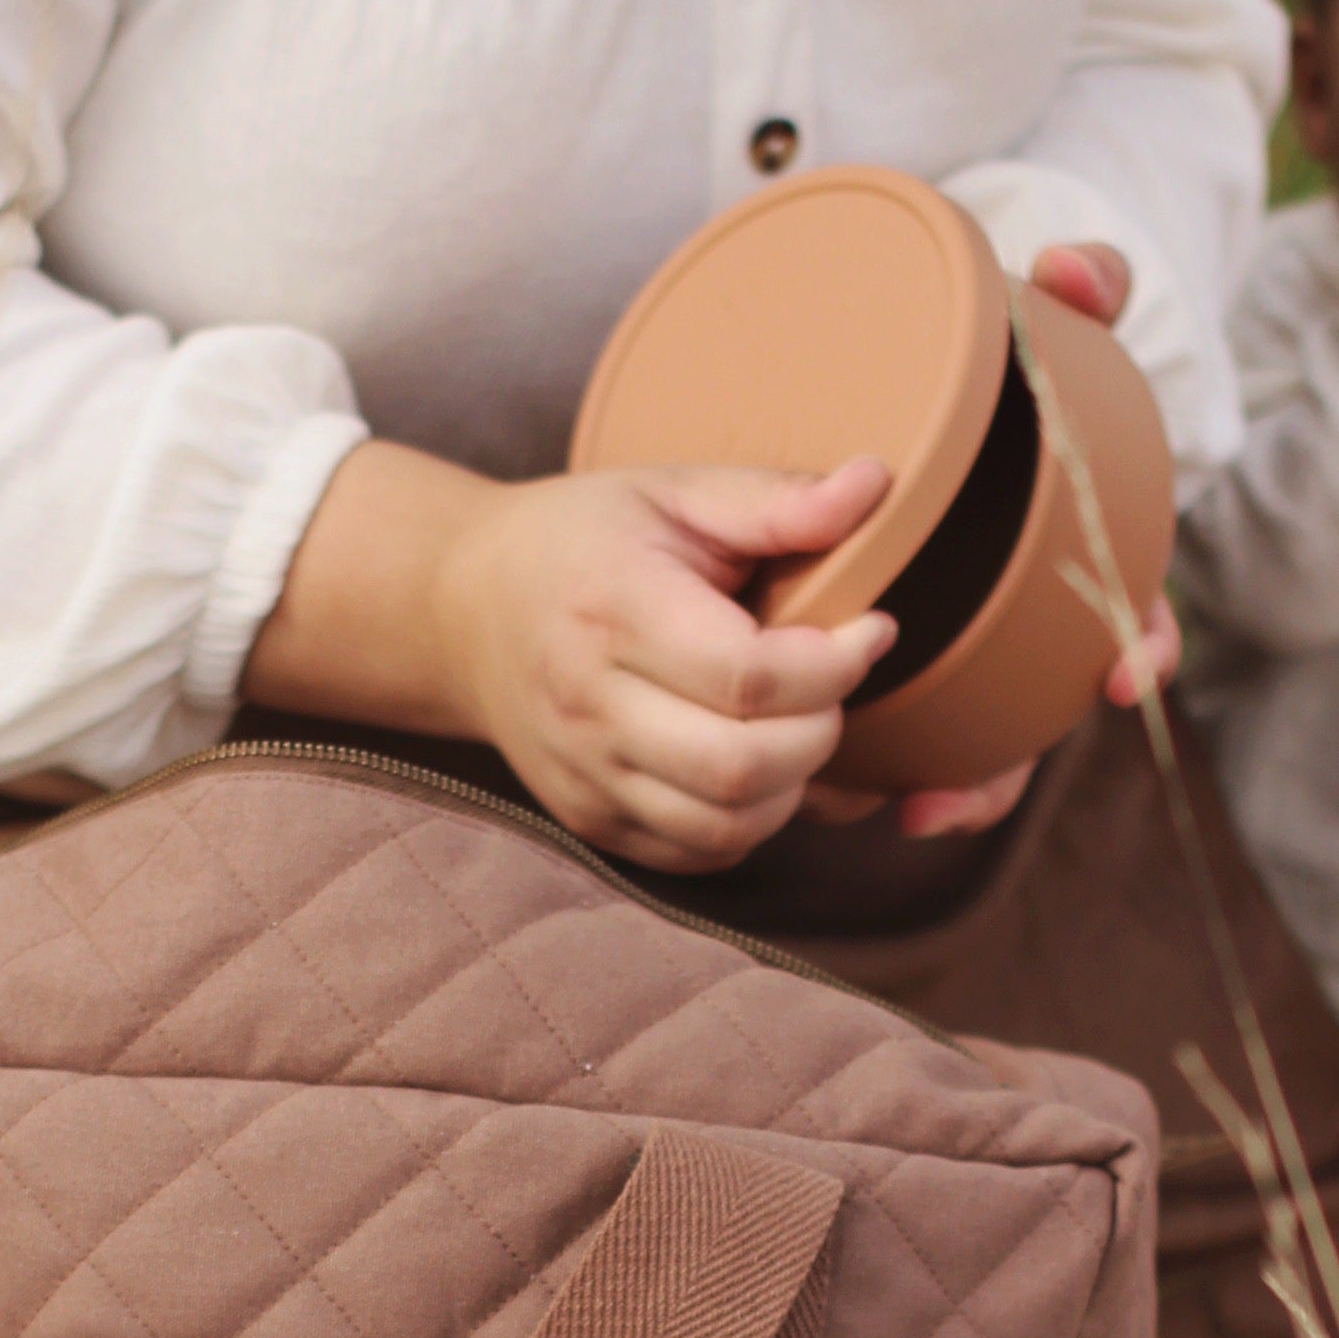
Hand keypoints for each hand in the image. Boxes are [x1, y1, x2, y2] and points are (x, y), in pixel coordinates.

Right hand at [429, 452, 897, 869]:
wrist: (463, 608)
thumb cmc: (584, 540)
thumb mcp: (672, 491)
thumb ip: (775, 499)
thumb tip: (875, 486)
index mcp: (614, 609)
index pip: (749, 676)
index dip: (836, 664)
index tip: (870, 629)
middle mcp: (588, 704)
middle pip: (741, 765)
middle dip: (823, 730)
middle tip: (834, 683)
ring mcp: (583, 775)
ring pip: (727, 825)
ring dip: (794, 784)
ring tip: (799, 724)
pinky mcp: (590, 820)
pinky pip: (700, 851)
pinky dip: (753, 820)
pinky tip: (759, 765)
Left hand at [873, 236, 1172, 835]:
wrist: (932, 392)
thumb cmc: (1012, 368)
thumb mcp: (1047, 319)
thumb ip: (1080, 286)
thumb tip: (1073, 269)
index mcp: (1088, 550)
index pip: (1134, 611)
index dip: (1138, 647)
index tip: (1124, 677)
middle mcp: (1037, 615)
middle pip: (1045, 708)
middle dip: (1012, 764)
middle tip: (966, 794)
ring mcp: (978, 646)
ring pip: (980, 741)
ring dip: (950, 788)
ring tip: (908, 811)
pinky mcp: (915, 659)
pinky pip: (913, 733)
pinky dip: (890, 766)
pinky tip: (851, 786)